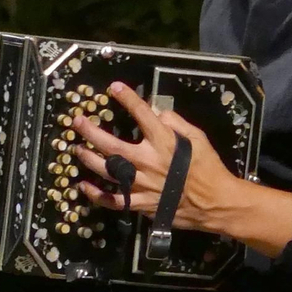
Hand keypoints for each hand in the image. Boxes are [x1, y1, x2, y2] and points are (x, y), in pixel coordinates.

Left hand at [70, 81, 240, 232]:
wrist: (215, 202)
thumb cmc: (208, 167)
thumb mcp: (198, 138)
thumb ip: (176, 123)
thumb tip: (156, 112)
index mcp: (163, 142)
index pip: (142, 114)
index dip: (127, 99)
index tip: (114, 88)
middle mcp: (148, 161)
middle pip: (112, 145)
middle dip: (91, 132)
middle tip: (77, 122)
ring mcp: (141, 184)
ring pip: (107, 171)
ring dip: (88, 159)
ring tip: (77, 149)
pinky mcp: (140, 203)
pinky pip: (113, 200)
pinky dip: (96, 195)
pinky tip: (84, 186)